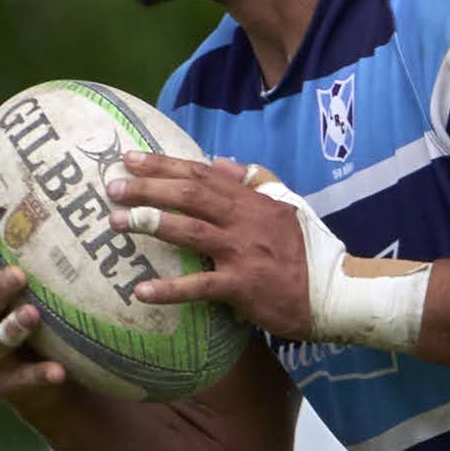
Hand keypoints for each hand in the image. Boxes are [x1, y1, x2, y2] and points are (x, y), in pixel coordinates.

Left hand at [105, 154, 314, 336]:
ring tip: (115, 222)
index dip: (164, 165)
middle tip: (113, 186)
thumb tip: (224, 162)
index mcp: (253, 200)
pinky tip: (141, 290)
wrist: (336, 292)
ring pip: (189, 230)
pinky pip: (200, 285)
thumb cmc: (310, 252)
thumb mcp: (288, 205)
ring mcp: (243, 252)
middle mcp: (245, 220)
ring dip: (149, 223)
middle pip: (189, 195)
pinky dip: (170, 289)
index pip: (202, 174)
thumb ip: (258, 181)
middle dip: (147, 188)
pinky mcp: (243, 286)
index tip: (131, 158)